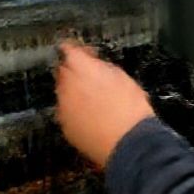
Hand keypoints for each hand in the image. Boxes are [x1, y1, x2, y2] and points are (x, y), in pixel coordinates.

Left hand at [54, 42, 154, 167]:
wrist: (130, 144)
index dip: (75, 50)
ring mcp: (64, 107)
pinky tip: (91, 116)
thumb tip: (94, 65)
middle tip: (92, 78)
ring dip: (74, 92)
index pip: (68, 50)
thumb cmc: (131, 111)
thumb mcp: (122, 77)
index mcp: (82, 68)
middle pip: (63, 71)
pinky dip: (74, 111)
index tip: (82, 53)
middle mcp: (67, 86)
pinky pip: (66, 112)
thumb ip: (102, 67)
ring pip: (63, 92)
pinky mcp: (65, 126)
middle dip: (74, 72)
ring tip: (94, 100)